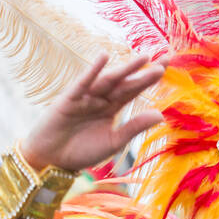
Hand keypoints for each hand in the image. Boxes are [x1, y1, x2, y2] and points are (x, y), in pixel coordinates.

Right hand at [20, 52, 165, 173]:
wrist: (52, 160)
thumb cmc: (81, 151)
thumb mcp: (114, 141)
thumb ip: (134, 127)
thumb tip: (161, 115)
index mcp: (112, 107)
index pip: (134, 89)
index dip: (148, 78)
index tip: (166, 65)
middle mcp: (101, 98)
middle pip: (125, 82)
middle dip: (143, 71)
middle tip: (164, 59)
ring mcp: (86, 96)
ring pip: (109, 80)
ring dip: (126, 69)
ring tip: (144, 57)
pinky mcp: (70, 99)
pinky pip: (83, 83)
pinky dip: (93, 71)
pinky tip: (104, 57)